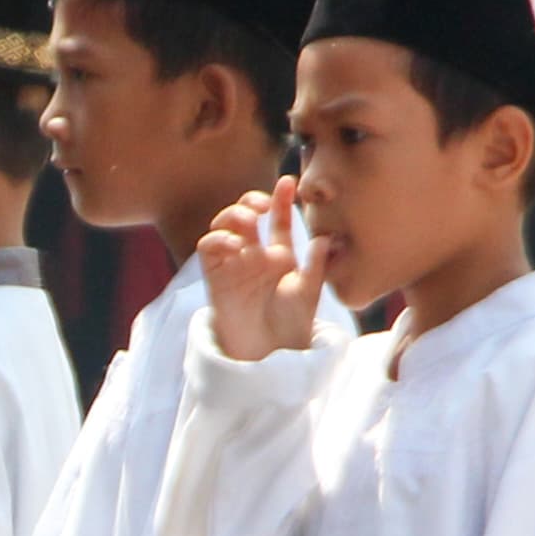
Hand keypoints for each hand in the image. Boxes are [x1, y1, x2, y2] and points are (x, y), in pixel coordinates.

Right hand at [195, 178, 326, 361]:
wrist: (267, 352)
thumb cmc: (291, 324)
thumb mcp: (308, 292)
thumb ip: (316, 266)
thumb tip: (326, 237)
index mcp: (278, 253)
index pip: (277, 219)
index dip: (281, 199)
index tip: (288, 182)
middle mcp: (254, 253)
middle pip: (245, 214)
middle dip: (250, 202)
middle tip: (261, 205)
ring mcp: (233, 262)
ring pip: (224, 225)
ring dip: (233, 215)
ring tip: (248, 221)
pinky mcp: (215, 275)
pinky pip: (208, 247)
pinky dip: (218, 239)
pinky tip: (235, 244)